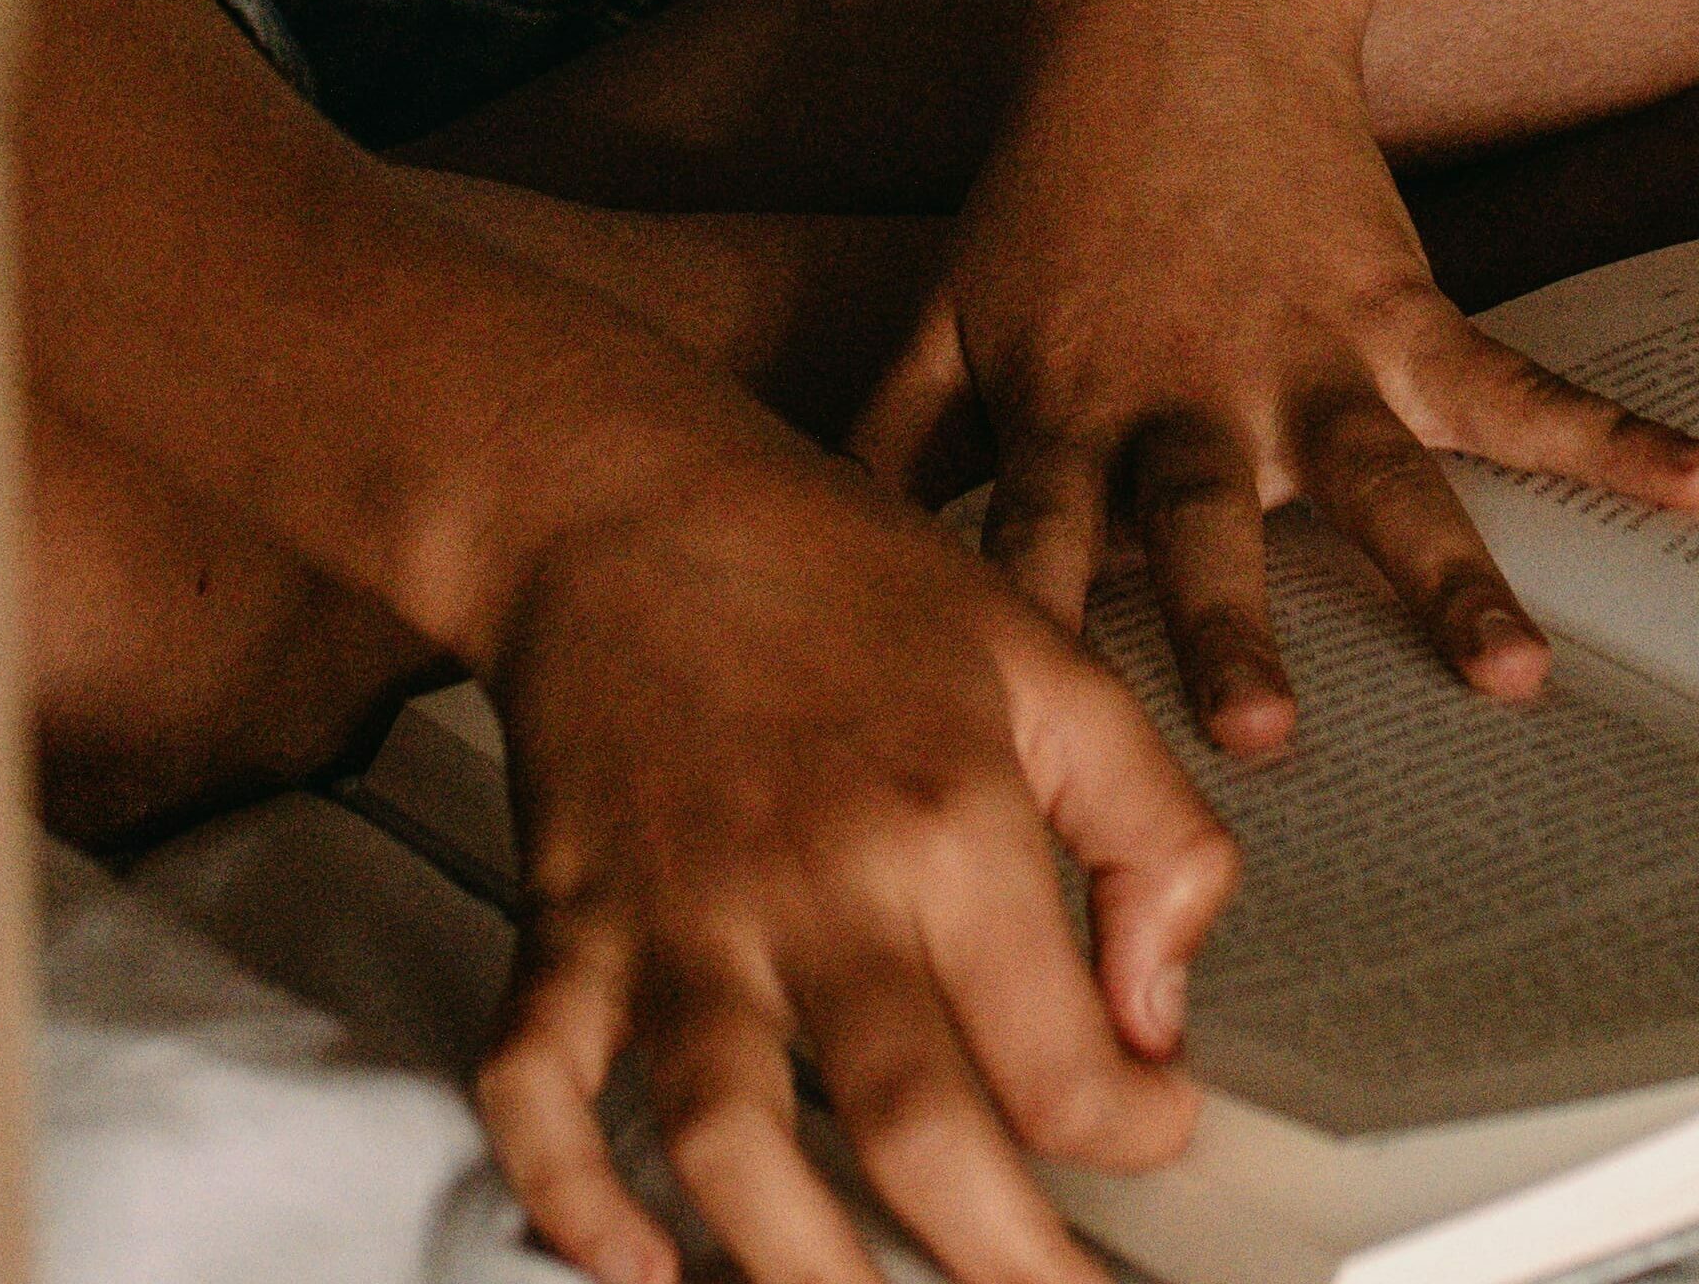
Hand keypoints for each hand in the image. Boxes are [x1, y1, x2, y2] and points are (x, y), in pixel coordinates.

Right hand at [476, 446, 1236, 1283]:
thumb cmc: (828, 569)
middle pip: (919, 1136)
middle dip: (999, 1264)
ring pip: (732, 1143)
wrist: (623, 492)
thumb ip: (1148, 829)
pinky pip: (543, 1082)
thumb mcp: (1049, 661)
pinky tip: (635, 1260)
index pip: (1065, 1058)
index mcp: (952, 819)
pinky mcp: (570, 921)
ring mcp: (681, 913)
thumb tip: (1156, 1004)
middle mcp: (817, 883)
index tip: (1148, 1132)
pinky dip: (570, 1188)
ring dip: (798, 1269)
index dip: (1132, 1131)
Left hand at [850, 0, 1698, 758]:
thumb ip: (891, 439)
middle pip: (1205, 529)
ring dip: (1449, 578)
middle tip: (1262, 735)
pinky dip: (1621, 438)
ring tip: (1518, 675)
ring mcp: (1306, 355)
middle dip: (1230, 628)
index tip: (1023, 755)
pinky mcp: (1401, 309)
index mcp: (1065, 411)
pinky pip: (1518, 387)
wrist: (1175, 1)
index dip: (1028, 639)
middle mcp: (1187, 398)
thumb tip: (803, 549)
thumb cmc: (1052, 177)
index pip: (1033, 546)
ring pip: (1379, 483)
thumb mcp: (946, 306)